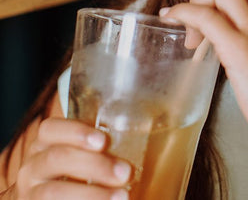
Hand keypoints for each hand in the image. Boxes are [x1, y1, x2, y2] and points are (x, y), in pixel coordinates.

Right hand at [10, 117, 130, 198]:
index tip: (103, 141)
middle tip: (125, 173)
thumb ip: (98, 146)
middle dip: (94, 165)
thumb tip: (143, 132)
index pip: (50, 129)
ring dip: (91, 195)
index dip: (77, 132)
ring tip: (122, 197)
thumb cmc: (74, 172)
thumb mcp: (79, 154)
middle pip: (57, 159)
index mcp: (43, 144)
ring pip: (53, 193)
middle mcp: (32, 168)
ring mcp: (31, 194)